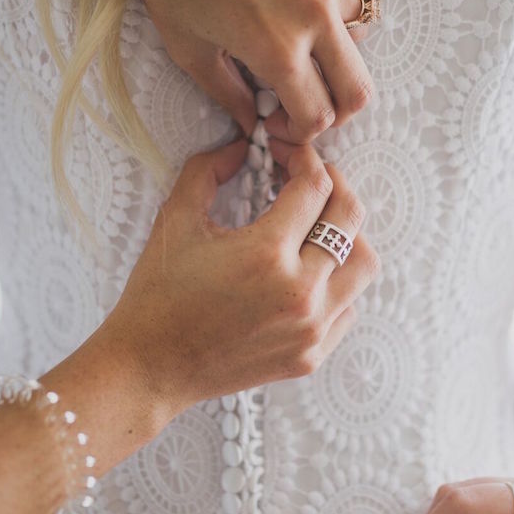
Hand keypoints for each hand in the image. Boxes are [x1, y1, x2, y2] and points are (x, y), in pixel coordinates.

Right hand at [79, 137, 378, 417]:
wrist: (149, 367)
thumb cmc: (157, 295)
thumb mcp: (176, 219)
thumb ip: (209, 169)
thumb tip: (242, 146)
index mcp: (266, 254)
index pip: (314, 186)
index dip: (304, 158)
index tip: (289, 154)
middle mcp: (299, 292)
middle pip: (350, 217)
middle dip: (334, 185)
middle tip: (311, 179)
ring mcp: (310, 329)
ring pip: (363, 265)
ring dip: (347, 235)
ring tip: (318, 226)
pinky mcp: (311, 356)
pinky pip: (349, 307)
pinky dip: (338, 283)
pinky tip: (308, 272)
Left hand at [109, 0, 374, 142]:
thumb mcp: (192, 53)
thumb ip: (231, 96)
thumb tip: (252, 124)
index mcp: (278, 49)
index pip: (319, 115)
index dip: (301, 128)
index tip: (282, 117)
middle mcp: (313, 10)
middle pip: (358, 88)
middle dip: (336, 103)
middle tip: (308, 93)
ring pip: (354, 27)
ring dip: (331, 39)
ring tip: (290, 24)